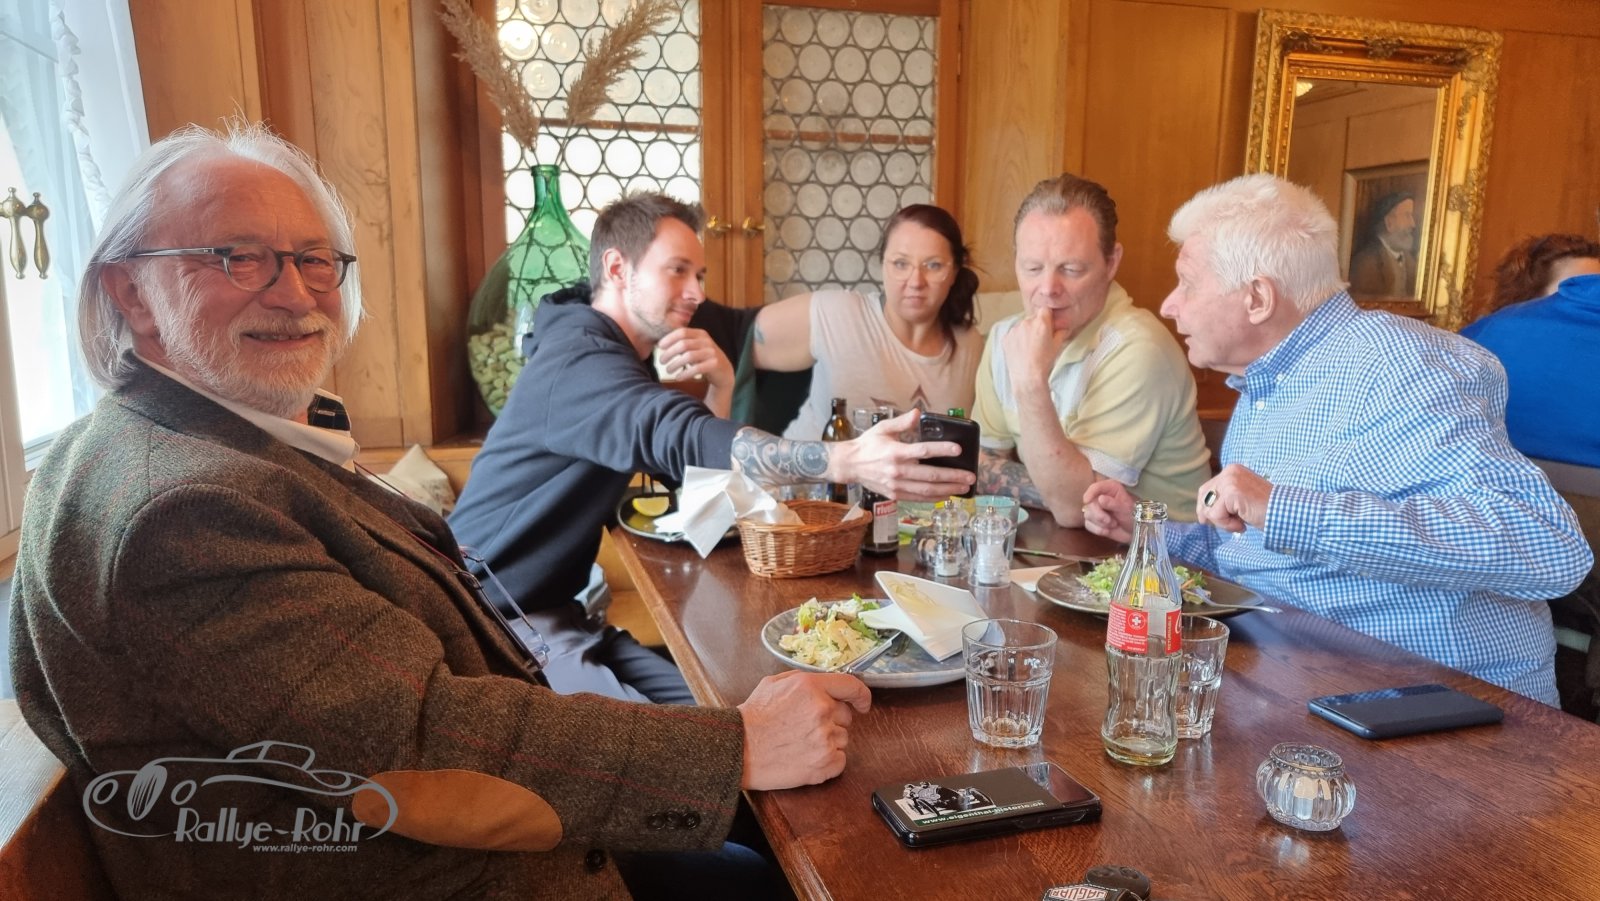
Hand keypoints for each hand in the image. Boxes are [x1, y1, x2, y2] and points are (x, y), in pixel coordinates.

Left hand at [657, 327, 733, 391]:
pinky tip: (678, 377)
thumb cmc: (703, 359)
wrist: (723, 371)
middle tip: (661, 361)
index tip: (659, 347)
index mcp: (700, 334)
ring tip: (668, 370)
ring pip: (689, 356)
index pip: (682, 332)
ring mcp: (712, 352)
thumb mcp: (694, 347)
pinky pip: (697, 368)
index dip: (669, 339)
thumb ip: (682, 343)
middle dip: (669, 353)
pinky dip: (685, 373)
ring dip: (675, 364)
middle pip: (683, 344)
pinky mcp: (715, 364)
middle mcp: (706, 341)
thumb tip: (661, 344)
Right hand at [739, 670, 871, 789]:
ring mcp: (825, 738)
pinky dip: (828, 762)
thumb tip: (824, 685)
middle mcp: (822, 710)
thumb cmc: (753, 718)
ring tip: (800, 744)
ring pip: (842, 739)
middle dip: (831, 721)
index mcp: (811, 687)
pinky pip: (841, 761)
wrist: (738, 748)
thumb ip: (803, 681)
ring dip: (827, 742)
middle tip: (806, 728)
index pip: (851, 685)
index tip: (862, 703)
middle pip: (845, 716)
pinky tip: (806, 758)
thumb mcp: (774, 683)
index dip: (860, 695)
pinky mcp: (825, 763)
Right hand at [835, 409, 975, 500]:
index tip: (958, 450)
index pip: (923, 451)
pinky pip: (918, 498)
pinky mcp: (895, 494)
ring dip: (948, 490)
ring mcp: (896, 485)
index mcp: (895, 453)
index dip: (942, 450)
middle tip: (970, 476)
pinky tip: (946, 495)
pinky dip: (934, 498)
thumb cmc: (867, 445)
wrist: (849, 465)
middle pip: (931, 475)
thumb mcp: (882, 428)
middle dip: (953, 476)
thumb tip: (918, 413)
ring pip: (927, 490)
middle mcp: (897, 471)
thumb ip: (902, 422)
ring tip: (963, 488)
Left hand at [1001, 308, 1068, 397]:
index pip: (1045, 310)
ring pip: (1022, 326)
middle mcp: (1026, 323)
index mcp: (1041, 322)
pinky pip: (1013, 334)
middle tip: (1039, 340)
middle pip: (1033, 318)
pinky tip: (1021, 351)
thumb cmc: (1044, 362)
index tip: (1048, 325)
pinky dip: (1016, 340)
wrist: (1027, 377)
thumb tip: (1063, 327)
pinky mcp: (1006, 338)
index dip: (1047, 317)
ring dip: (1025, 332)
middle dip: (1036, 326)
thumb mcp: (1057, 346)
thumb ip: (1061, 332)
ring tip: (1029, 348)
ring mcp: (1014, 330)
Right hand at [1082, 479, 1135, 542]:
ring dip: (1100, 523)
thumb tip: (1100, 499)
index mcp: (1110, 489)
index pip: (1095, 487)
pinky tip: (1107, 530)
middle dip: (1098, 515)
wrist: (1134, 531)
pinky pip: (1088, 525)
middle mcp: (1100, 497)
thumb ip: (1113, 504)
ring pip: (1088, 515)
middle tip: (1109, 521)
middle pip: (1090, 504)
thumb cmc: (1133, 516)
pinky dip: (1098, 529)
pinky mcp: (1093, 521)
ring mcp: (1096, 509)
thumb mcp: (1125, 509)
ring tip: (1113, 524)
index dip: (1090, 493)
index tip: (1087, 501)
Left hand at [1197, 464, 1272, 532]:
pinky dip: (1227, 525)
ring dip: (1223, 522)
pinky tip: (1243, 525)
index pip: (1206, 489)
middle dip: (1211, 515)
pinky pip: (1216, 515)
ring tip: (1241, 523)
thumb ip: (1224, 500)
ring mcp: (1230, 480)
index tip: (1207, 521)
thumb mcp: (1240, 501)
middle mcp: (1230, 472)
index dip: (1204, 507)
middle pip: (1203, 497)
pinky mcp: (1231, 492)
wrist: (1285, 513)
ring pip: (1208, 508)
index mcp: (1232, 471)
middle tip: (1230, 524)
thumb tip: (1202, 514)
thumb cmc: (1265, 510)